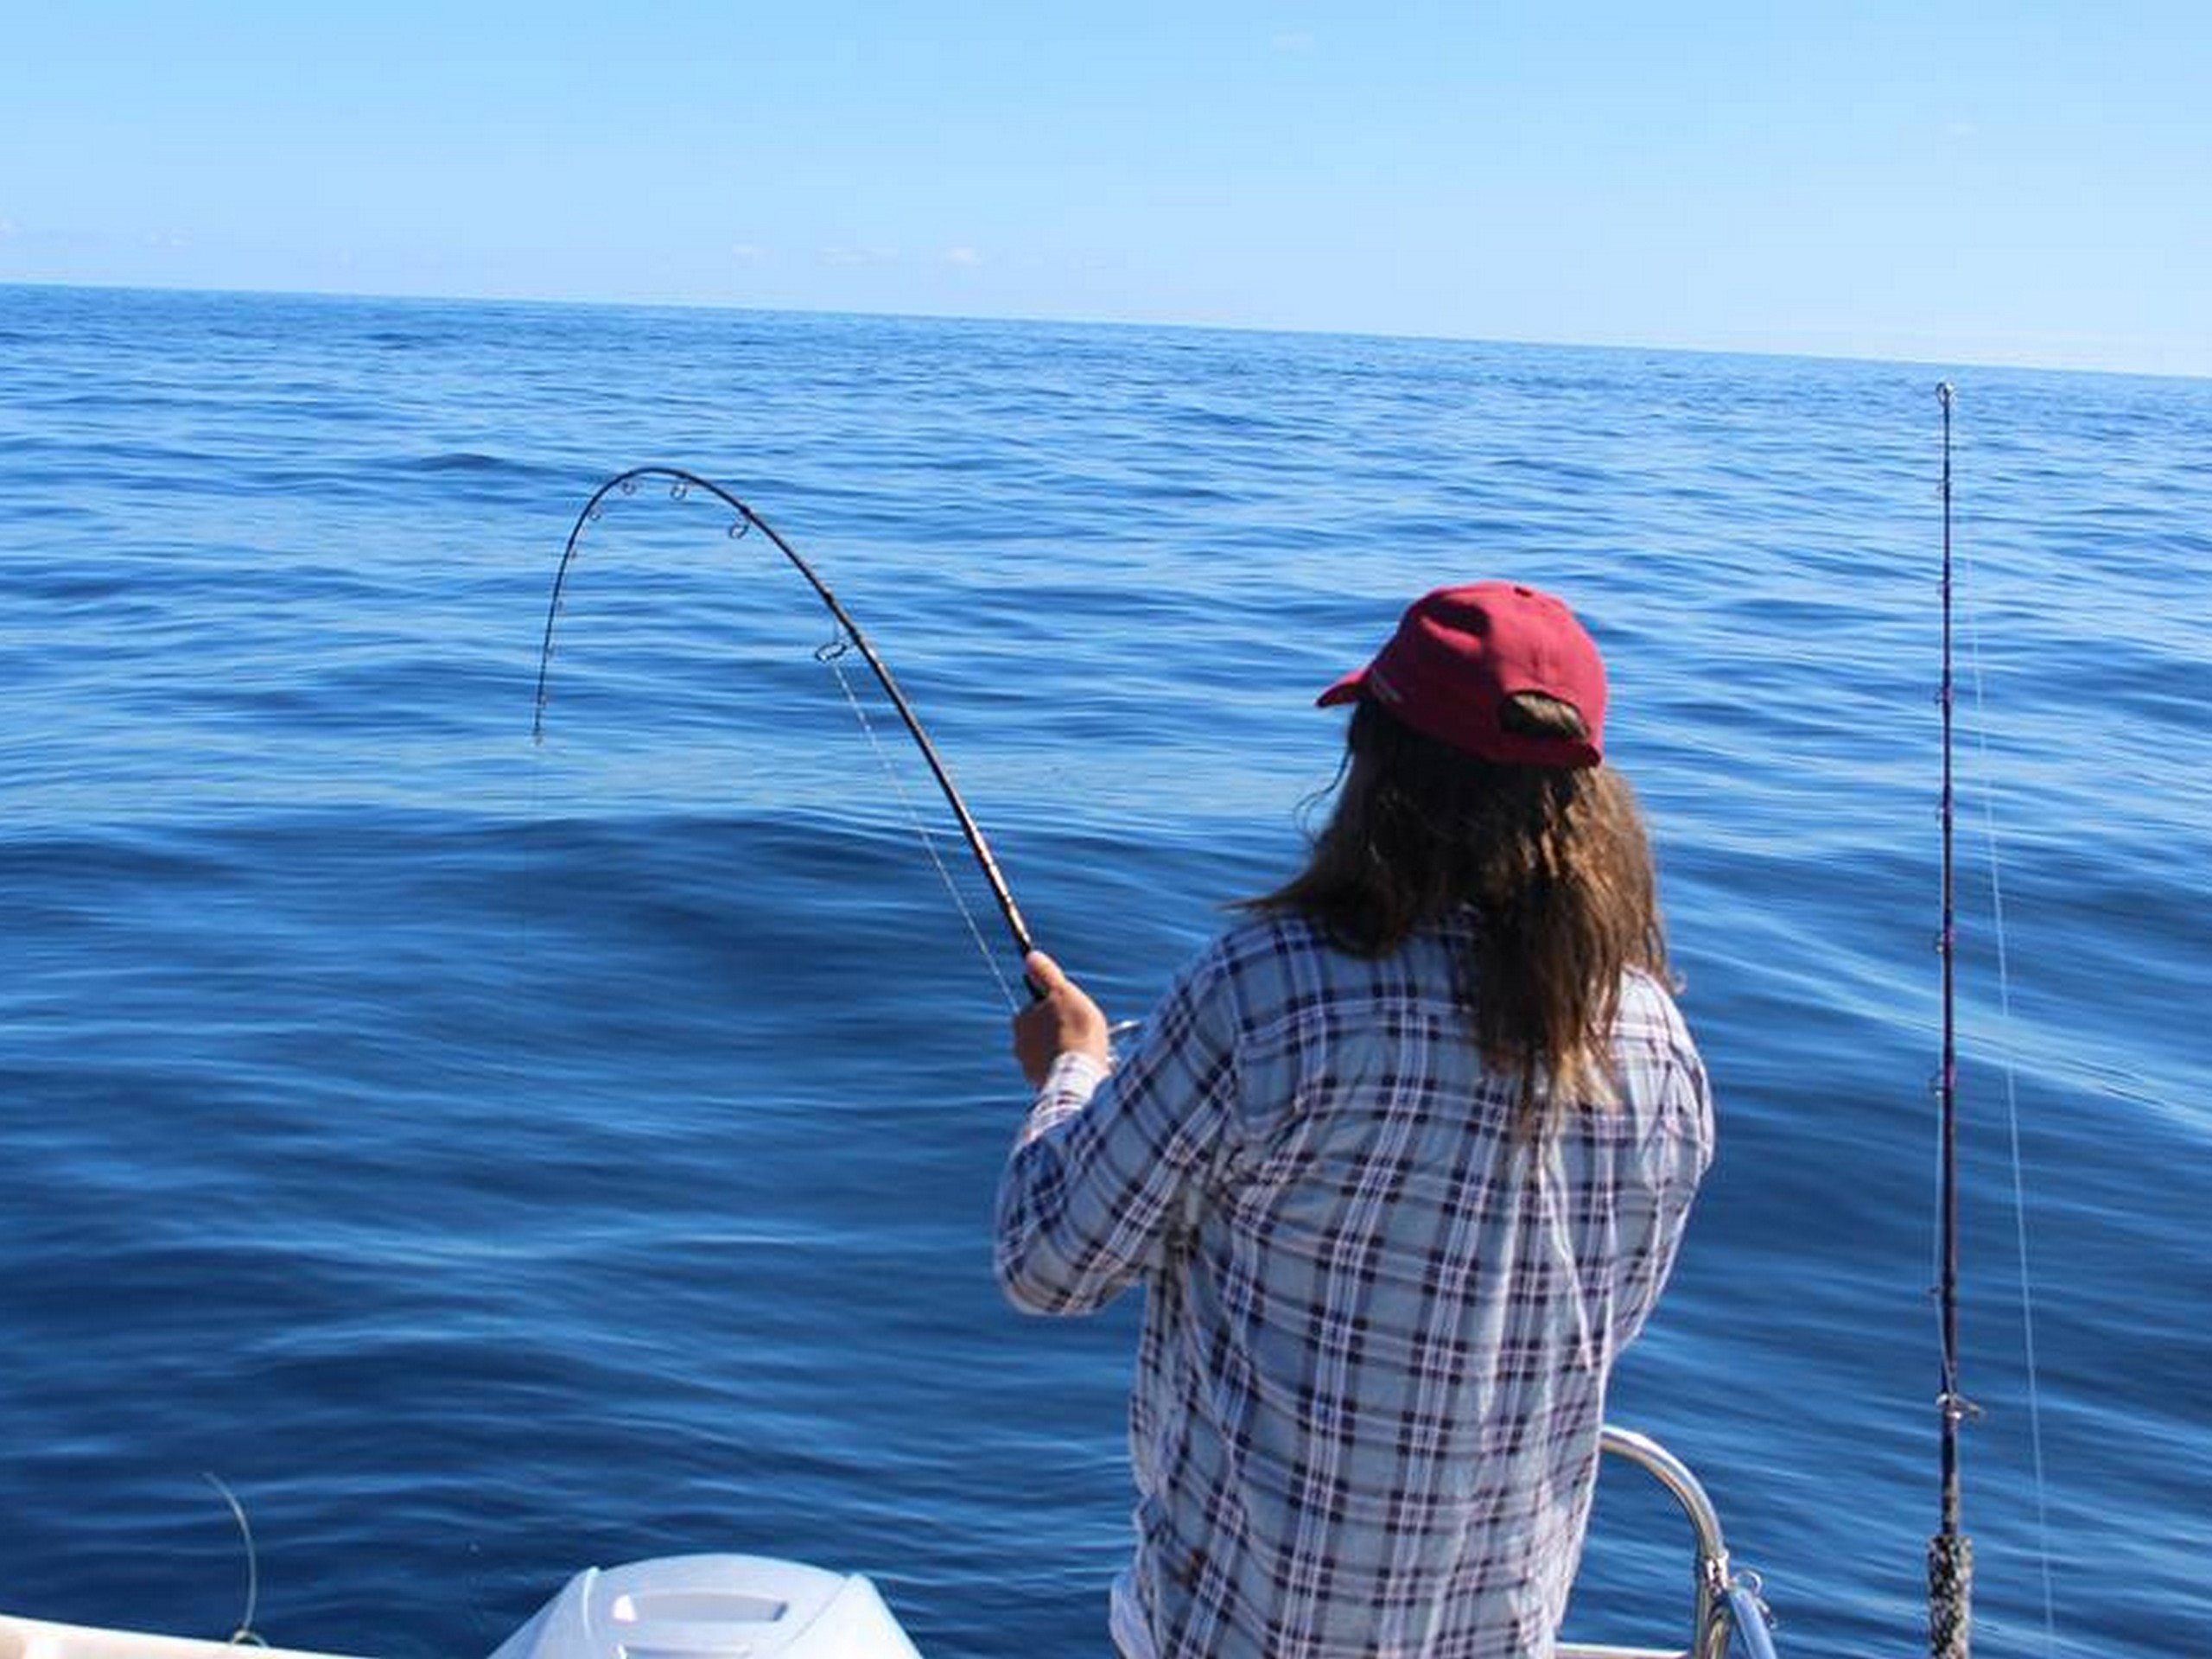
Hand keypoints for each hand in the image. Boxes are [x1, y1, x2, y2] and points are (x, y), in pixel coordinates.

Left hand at [1012, 950, 1111, 1087]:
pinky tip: (1082, 1068)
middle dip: (1057, 1031)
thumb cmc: (1074, 1029)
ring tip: (1084, 1051)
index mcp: (1021, 1021)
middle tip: (1082, 1031)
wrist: (1080, 1073)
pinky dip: (1066, 1069)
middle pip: (1041, 1032)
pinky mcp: (1042, 1085)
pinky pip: (1055, 1072)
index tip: (1073, 1010)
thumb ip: (1047, 974)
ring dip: (1062, 1051)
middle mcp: (1019, 1045)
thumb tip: (1031, 957)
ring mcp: (1029, 1068)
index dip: (1056, 1007)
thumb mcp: (1063, 992)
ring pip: (1048, 1053)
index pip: (1036, 1008)